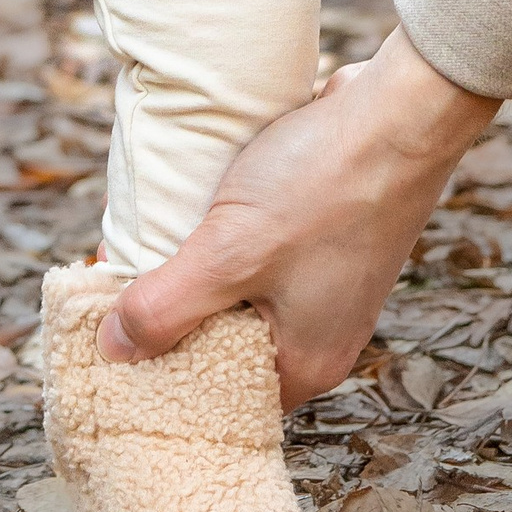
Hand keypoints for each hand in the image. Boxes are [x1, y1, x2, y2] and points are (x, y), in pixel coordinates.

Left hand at [95, 28, 498, 406]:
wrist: (400, 114)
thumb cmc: (322, 186)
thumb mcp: (229, 253)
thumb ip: (167, 307)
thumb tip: (111, 350)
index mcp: (304, 362)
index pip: (217, 397)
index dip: (161, 372)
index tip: (113, 343)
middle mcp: (320, 334)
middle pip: (226, 342)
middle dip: (174, 314)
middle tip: (117, 286)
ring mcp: (327, 285)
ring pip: (241, 293)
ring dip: (198, 271)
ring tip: (146, 243)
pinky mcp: (326, 238)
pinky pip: (261, 255)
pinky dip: (226, 240)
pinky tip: (193, 210)